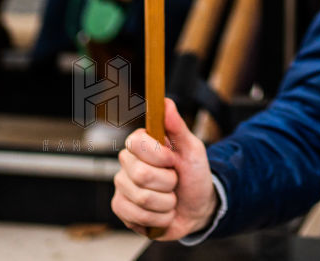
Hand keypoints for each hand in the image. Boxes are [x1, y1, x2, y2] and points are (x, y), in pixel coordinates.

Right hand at [112, 98, 217, 239]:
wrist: (198, 208)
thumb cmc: (194, 175)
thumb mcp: (192, 149)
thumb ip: (177, 126)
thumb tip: (166, 101)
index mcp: (142, 143)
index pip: (136, 142)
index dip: (158, 155)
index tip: (173, 160)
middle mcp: (127, 163)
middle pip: (140, 174)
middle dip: (168, 182)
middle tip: (175, 181)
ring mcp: (122, 186)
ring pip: (141, 198)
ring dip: (166, 203)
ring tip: (171, 199)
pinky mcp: (121, 209)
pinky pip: (136, 216)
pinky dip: (159, 218)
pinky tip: (162, 213)